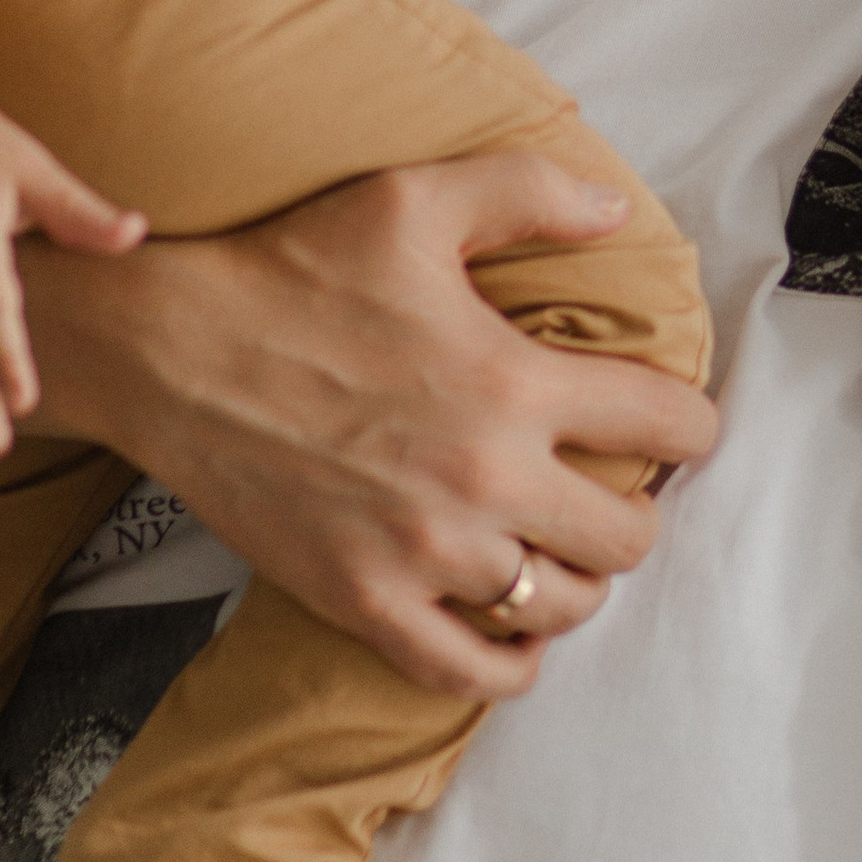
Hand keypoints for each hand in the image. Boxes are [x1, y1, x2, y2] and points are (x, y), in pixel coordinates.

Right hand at [23, 148, 716, 696]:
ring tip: (557, 545)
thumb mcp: (417, 200)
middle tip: (610, 486)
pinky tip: (512, 629)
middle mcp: (482, 480)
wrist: (170, 350)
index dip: (691, 424)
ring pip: (560, 606)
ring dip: (576, 578)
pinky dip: (509, 661)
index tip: (679, 424)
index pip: (666, 426)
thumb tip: (615, 210)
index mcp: (513, 385)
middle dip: (636, 509)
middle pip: (628, 535)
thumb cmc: (293, 268)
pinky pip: (469, 670)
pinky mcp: (362, 601)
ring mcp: (422, 554)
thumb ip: (531, 190)